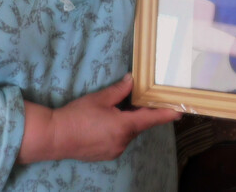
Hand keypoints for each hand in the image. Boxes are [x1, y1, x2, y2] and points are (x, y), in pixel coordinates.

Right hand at [48, 74, 179, 161]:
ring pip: (128, 133)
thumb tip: (132, 80)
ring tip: (118, 109)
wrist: (56, 136)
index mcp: (124, 126)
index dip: (166, 114)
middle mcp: (123, 141)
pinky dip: (118, 130)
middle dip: (141, 113)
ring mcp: (114, 150)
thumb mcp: (99, 98)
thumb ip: (119, 90)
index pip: (151, 119)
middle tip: (141, 99)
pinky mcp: (106, 154)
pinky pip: (119, 140)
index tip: (179, 111)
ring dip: (127, 122)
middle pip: (139, 125)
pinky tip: (107, 122)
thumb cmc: (78, 115)